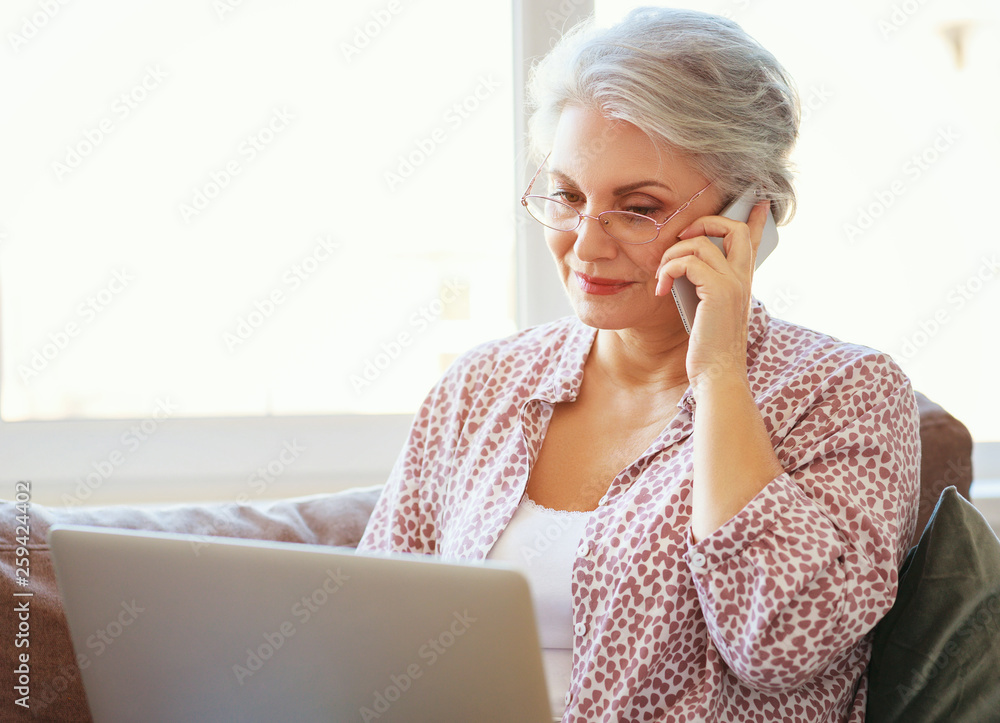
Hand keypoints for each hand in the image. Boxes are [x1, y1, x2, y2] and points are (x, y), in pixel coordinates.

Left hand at [654, 200, 769, 386]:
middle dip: (704, 223)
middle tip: (682, 239)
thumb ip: (705, 288)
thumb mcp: (708, 312)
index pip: (753, 241)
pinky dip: (668, 269)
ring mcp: (733, 283)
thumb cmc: (709, 349)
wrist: (717, 375)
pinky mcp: (719, 291)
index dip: (755, 218)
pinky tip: (660, 289)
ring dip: (672, 254)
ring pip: (701, 242)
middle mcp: (743, 278)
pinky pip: (688, 261)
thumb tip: (685, 270)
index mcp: (742, 282)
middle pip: (733, 228)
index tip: (759, 201)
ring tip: (661, 276)